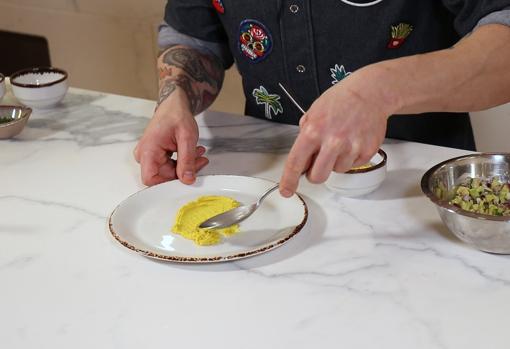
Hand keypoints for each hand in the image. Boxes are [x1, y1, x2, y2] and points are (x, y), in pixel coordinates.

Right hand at [134, 95, 208, 185]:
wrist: (173, 105)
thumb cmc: (176, 115)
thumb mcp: (187, 137)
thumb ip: (187, 160)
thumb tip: (187, 179)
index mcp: (148, 150)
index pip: (150, 179)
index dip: (167, 184)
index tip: (185, 179)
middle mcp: (145, 155)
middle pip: (163, 176)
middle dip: (184, 171)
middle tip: (200, 161)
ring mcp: (150, 155)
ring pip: (169, 172)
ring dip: (186, 166)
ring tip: (198, 153)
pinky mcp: (156, 156)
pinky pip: (170, 166)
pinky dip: (183, 162)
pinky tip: (193, 153)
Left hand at [279, 68, 396, 196]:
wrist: (370, 93)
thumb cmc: (340, 101)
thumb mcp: (313, 112)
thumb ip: (305, 136)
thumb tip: (301, 160)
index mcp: (313, 131)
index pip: (296, 162)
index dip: (289, 180)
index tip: (287, 191)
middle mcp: (332, 141)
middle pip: (317, 177)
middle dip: (315, 173)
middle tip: (319, 161)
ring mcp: (351, 147)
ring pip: (337, 171)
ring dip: (336, 161)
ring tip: (341, 141)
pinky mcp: (367, 151)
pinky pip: (353, 165)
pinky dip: (351, 157)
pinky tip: (353, 140)